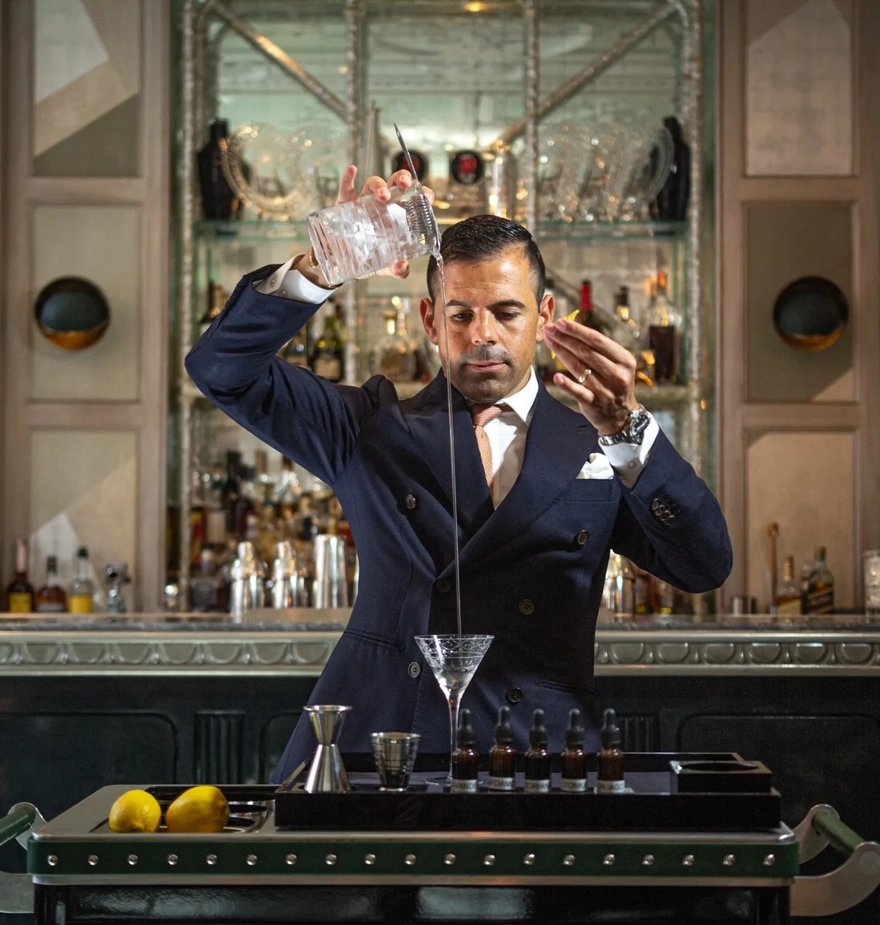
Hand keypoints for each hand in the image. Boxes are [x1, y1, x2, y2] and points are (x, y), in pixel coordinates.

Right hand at [295, 166, 434, 288]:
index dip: (422, 194)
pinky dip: (348, 178)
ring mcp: (364, 201)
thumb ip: (398, 269)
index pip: (414, 198)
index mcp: (398, 215)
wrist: (344, 263)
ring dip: (379, 185)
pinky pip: (346, 187)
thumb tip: (402, 265)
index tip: (427, 197)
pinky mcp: (346, 203)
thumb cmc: (370, 259)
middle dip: (402, 179)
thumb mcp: (387, 266)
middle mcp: (383, 204)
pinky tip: (352, 171)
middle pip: (395, 183)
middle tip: (405, 185)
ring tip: (382, 195)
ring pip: (373, 183)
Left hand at [542, 318, 638, 435]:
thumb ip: (599, 350)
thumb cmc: (614, 383)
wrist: (621, 415)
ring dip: (561, 353)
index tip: (561, 322)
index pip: (597, 340)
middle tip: (549, 328)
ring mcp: (606, 390)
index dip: (577, 330)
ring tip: (549, 341)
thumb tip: (571, 330)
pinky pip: (578, 392)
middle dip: (565, 338)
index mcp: (624, 359)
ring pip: (579, 368)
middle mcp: (617, 374)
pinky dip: (567, 385)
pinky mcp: (594, 404)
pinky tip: (555, 377)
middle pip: (586, 352)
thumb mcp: (616, 364)